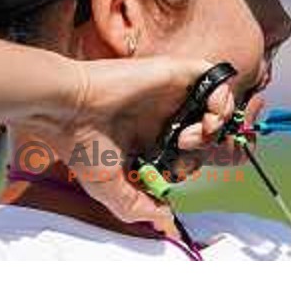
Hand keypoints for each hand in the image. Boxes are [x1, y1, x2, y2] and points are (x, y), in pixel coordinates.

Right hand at [21, 56, 235, 234]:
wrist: (69, 110)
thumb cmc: (82, 145)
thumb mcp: (111, 188)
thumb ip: (138, 206)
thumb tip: (165, 219)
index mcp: (153, 137)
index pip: (191, 149)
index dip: (197, 161)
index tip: (184, 171)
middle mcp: (165, 114)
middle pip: (210, 126)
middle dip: (213, 143)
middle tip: (191, 150)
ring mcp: (172, 93)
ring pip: (217, 103)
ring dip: (219, 122)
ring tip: (200, 132)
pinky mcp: (176, 73)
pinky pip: (215, 77)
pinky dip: (221, 98)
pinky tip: (207, 116)